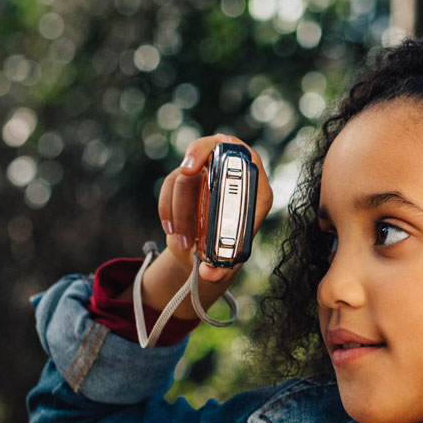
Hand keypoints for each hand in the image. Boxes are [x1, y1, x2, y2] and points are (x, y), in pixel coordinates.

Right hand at [140, 134, 273, 318]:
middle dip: (197, 158)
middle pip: (213, 148)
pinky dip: (166, 207)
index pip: (247, 157)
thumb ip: (221, 267)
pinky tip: (171, 230)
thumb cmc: (225, 253)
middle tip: (185, 172)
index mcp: (256, 191)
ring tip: (182, 240)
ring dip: (178, 205)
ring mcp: (207, 174)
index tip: (217, 162)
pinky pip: (170, 183)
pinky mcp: (187, 179)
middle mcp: (232, 176)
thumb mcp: (226, 262)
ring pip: (186, 174)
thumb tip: (210, 273)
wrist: (206, 254)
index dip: (230, 152)